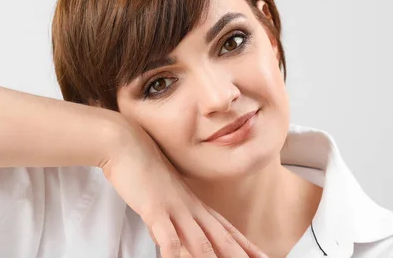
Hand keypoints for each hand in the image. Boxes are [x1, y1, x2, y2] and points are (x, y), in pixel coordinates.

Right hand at [100, 119, 267, 257]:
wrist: (128, 144)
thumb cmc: (146, 172)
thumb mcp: (168, 200)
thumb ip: (178, 221)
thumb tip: (180, 243)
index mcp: (197, 206)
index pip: (228, 230)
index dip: (247, 245)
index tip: (264, 257)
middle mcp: (192, 208)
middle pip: (222, 237)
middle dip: (240, 254)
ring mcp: (175, 208)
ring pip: (200, 239)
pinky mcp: (154, 208)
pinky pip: (166, 234)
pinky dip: (173, 251)